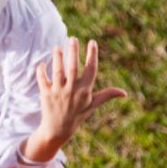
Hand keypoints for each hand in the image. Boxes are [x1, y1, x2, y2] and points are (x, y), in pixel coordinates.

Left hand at [26, 38, 126, 160]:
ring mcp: (58, 92)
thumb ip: (106, 95)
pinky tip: (43, 62)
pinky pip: (43, 79)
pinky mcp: (46, 94)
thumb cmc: (77, 115)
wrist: (58, 129)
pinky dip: (42, 70)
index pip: (90, 69)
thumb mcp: (93, 105)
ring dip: (57, 58)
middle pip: (73, 68)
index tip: (92, 42)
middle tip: (73, 38)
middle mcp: (72, 90)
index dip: (92, 55)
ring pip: (57, 71)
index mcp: (85, 90)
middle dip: (73, 52)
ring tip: (57, 46)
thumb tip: (124, 93)